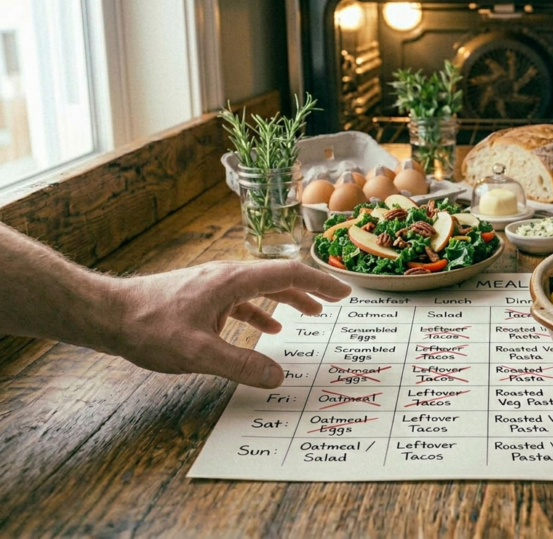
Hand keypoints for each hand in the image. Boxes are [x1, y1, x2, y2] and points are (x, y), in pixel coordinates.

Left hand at [104, 260, 348, 387]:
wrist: (108, 314)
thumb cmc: (150, 327)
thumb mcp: (198, 352)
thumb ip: (240, 364)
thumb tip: (278, 378)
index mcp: (232, 281)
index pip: (288, 274)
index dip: (320, 283)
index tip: (345, 292)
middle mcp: (227, 276)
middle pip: (278, 277)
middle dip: (310, 289)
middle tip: (337, 300)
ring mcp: (213, 284)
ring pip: (261, 287)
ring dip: (289, 299)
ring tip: (311, 313)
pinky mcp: (202, 296)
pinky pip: (242, 299)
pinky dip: (262, 311)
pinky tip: (269, 329)